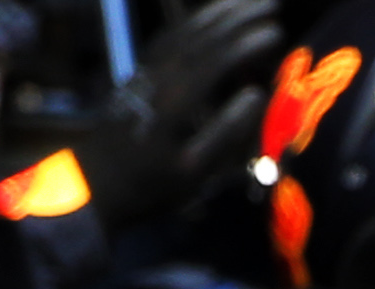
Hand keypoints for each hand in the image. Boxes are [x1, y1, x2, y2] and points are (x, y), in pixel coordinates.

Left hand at [72, 0, 281, 225]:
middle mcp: (158, 76)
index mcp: (174, 101)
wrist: (97, 182)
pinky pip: (169, 36)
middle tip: (272, 2)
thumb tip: (256, 95)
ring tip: (246, 1)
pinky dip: (192, 21)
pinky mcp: (140, 71)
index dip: (246, 44)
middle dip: (237, 16)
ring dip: (216, 12)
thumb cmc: (152, 185)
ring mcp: (146, 70)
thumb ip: (225, 133)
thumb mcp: (193, 171)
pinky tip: (209, 16)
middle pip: (201, 36)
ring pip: (183, 30)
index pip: (214, 60)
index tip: (276, 32)